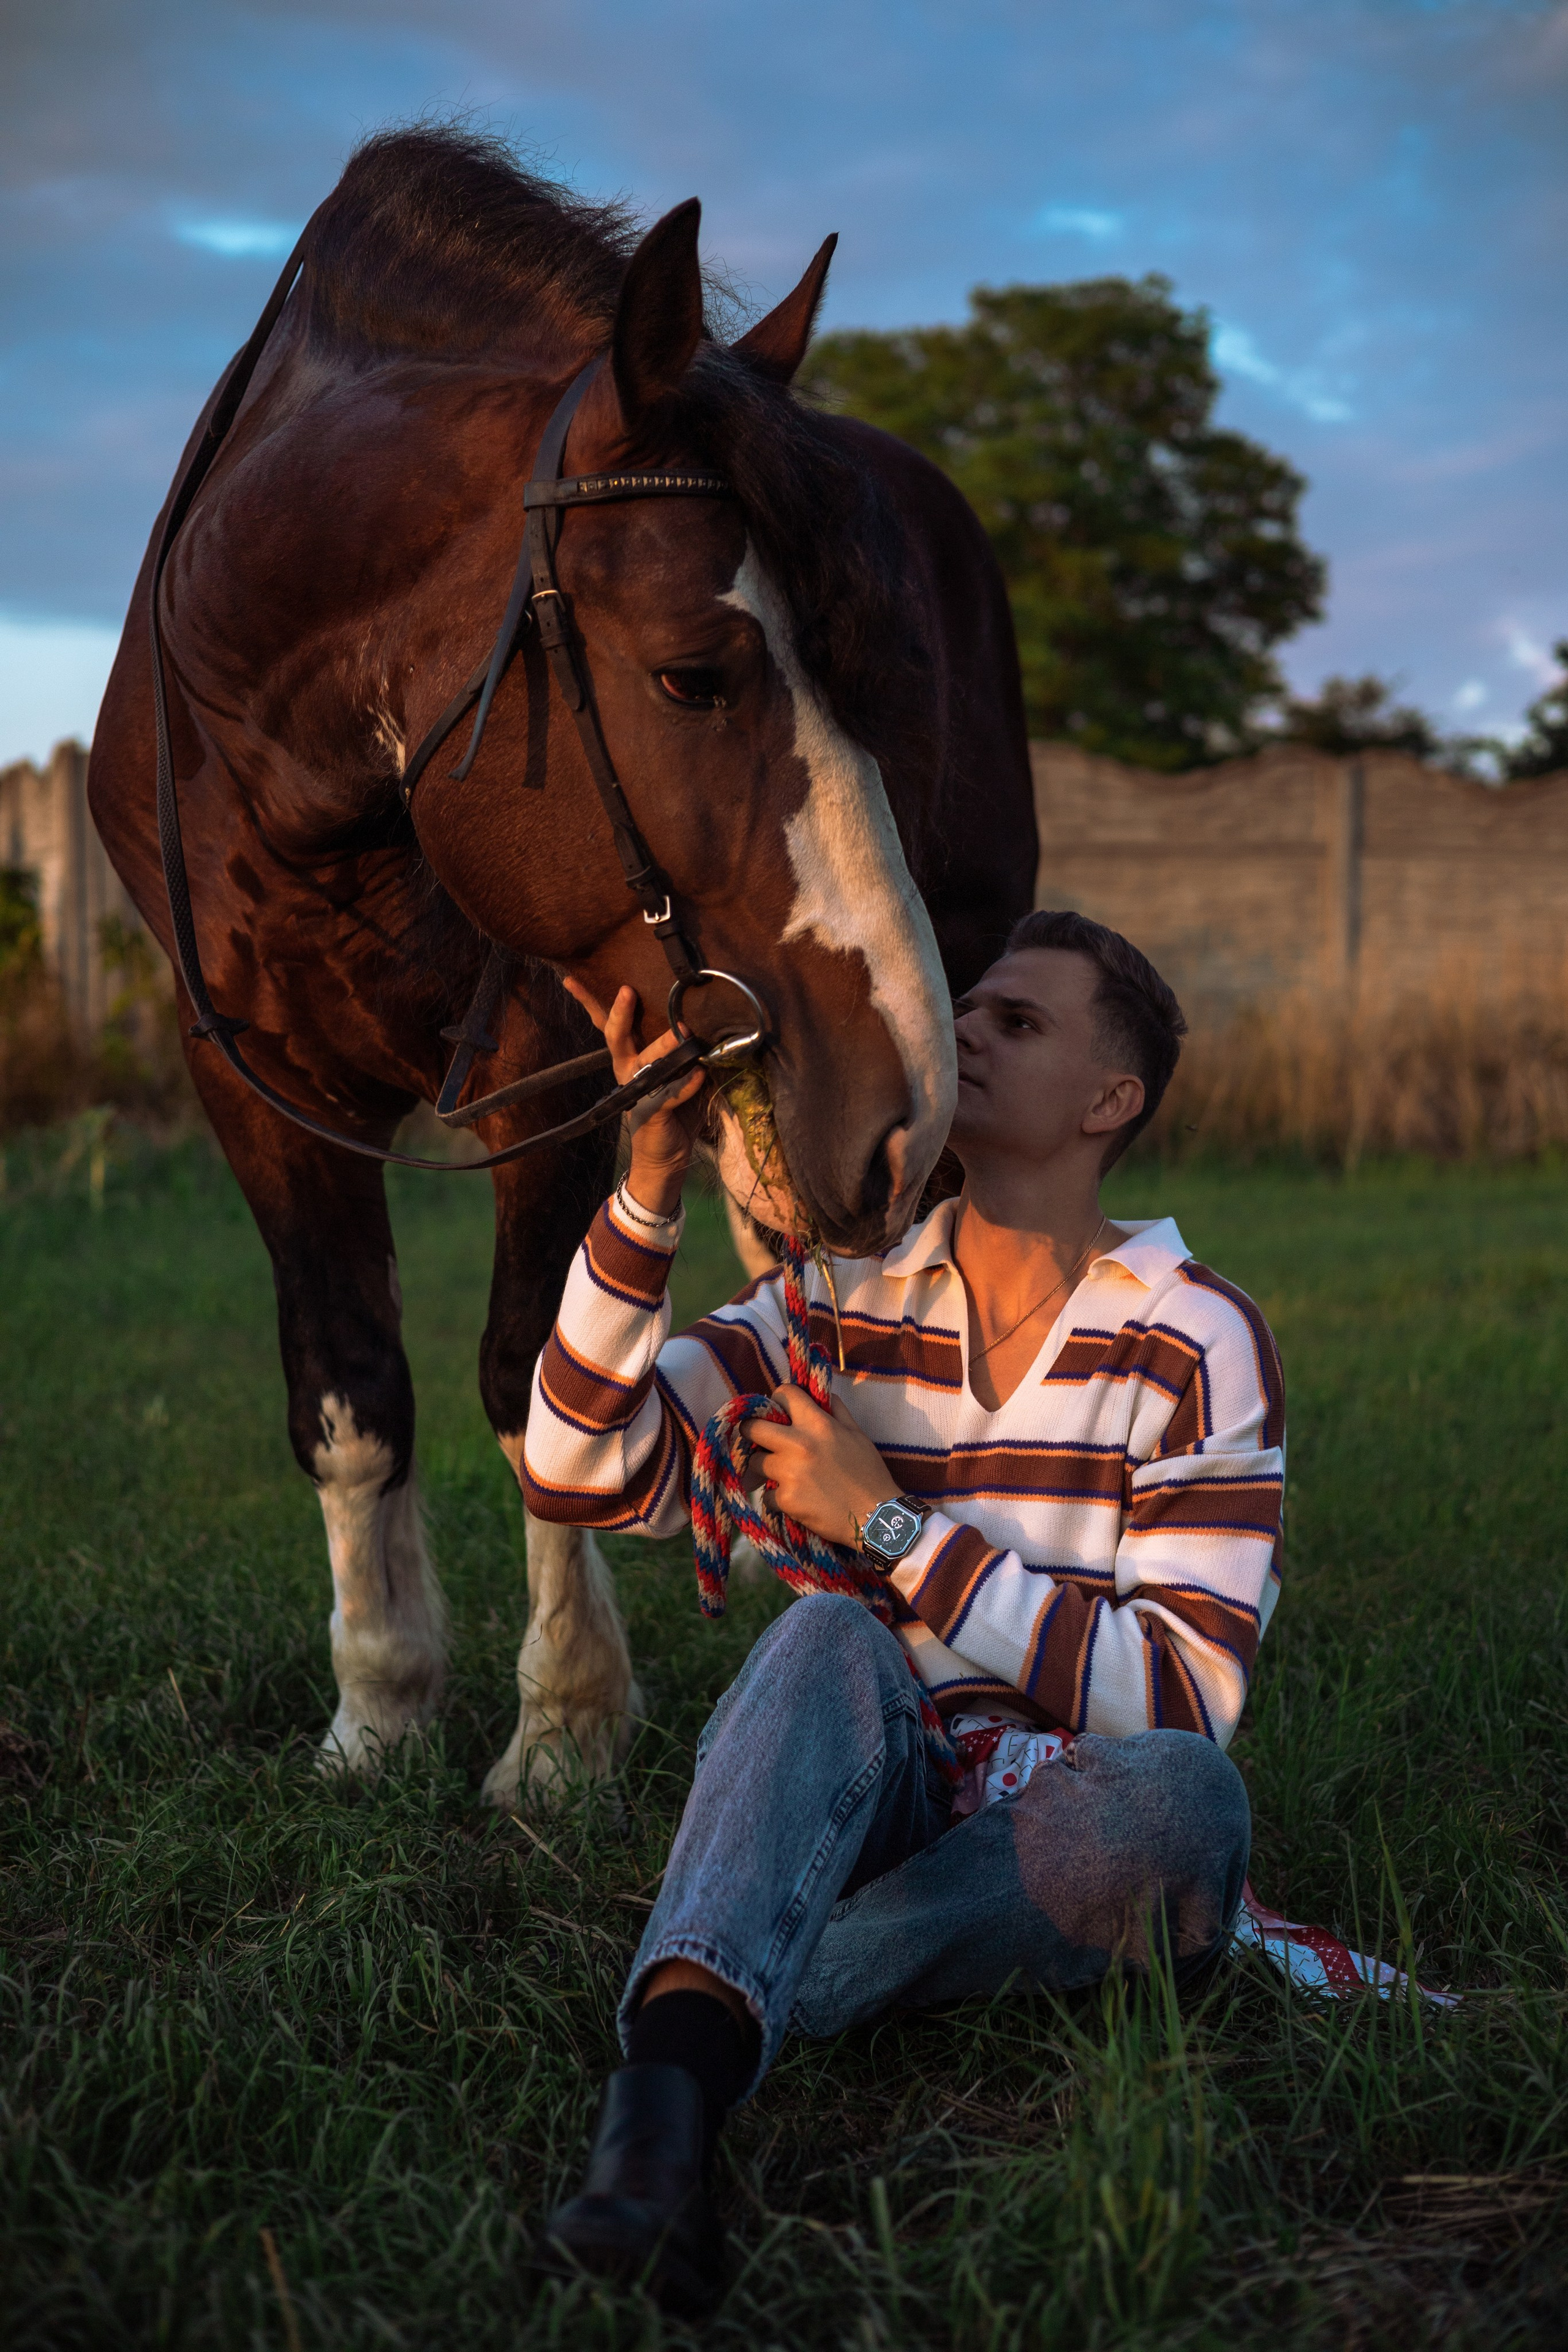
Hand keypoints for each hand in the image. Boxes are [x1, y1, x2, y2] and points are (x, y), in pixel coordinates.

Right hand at [563, 976, 705, 1217]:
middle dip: (619, 1014)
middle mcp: (628, 1071)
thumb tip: (706, 1021)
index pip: (608, 1026)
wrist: (668, 1155)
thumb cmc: (675, 1109)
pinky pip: (670, 1095)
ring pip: (647, 1062)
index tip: (572, 979)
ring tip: (685, 1031)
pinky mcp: (652, 1112)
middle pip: (616, 1037)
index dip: (591, 1002)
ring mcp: (637, 1092)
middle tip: (626, 992)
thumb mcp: (680, 1073)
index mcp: (630, 1058)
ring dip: (665, 1045)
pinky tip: (699, 1075)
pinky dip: (686, 1085)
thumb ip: (686, 1051)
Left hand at [742, 1384, 899, 1553]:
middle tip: (759, 1439)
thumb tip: (821, 1394)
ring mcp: (789, 1473)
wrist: (875, 1518)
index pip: (784, 1394)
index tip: (779, 1410)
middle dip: (753, 1432)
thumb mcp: (858, 1435)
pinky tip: (795, 1500)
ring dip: (765, 1467)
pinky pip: (767, 1494)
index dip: (779, 1399)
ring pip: (755, 1462)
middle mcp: (799, 1444)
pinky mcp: (786, 1499)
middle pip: (752, 1428)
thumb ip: (837, 1411)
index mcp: (818, 1424)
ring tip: (782, 1474)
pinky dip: (777, 1498)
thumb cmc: (869, 1474)